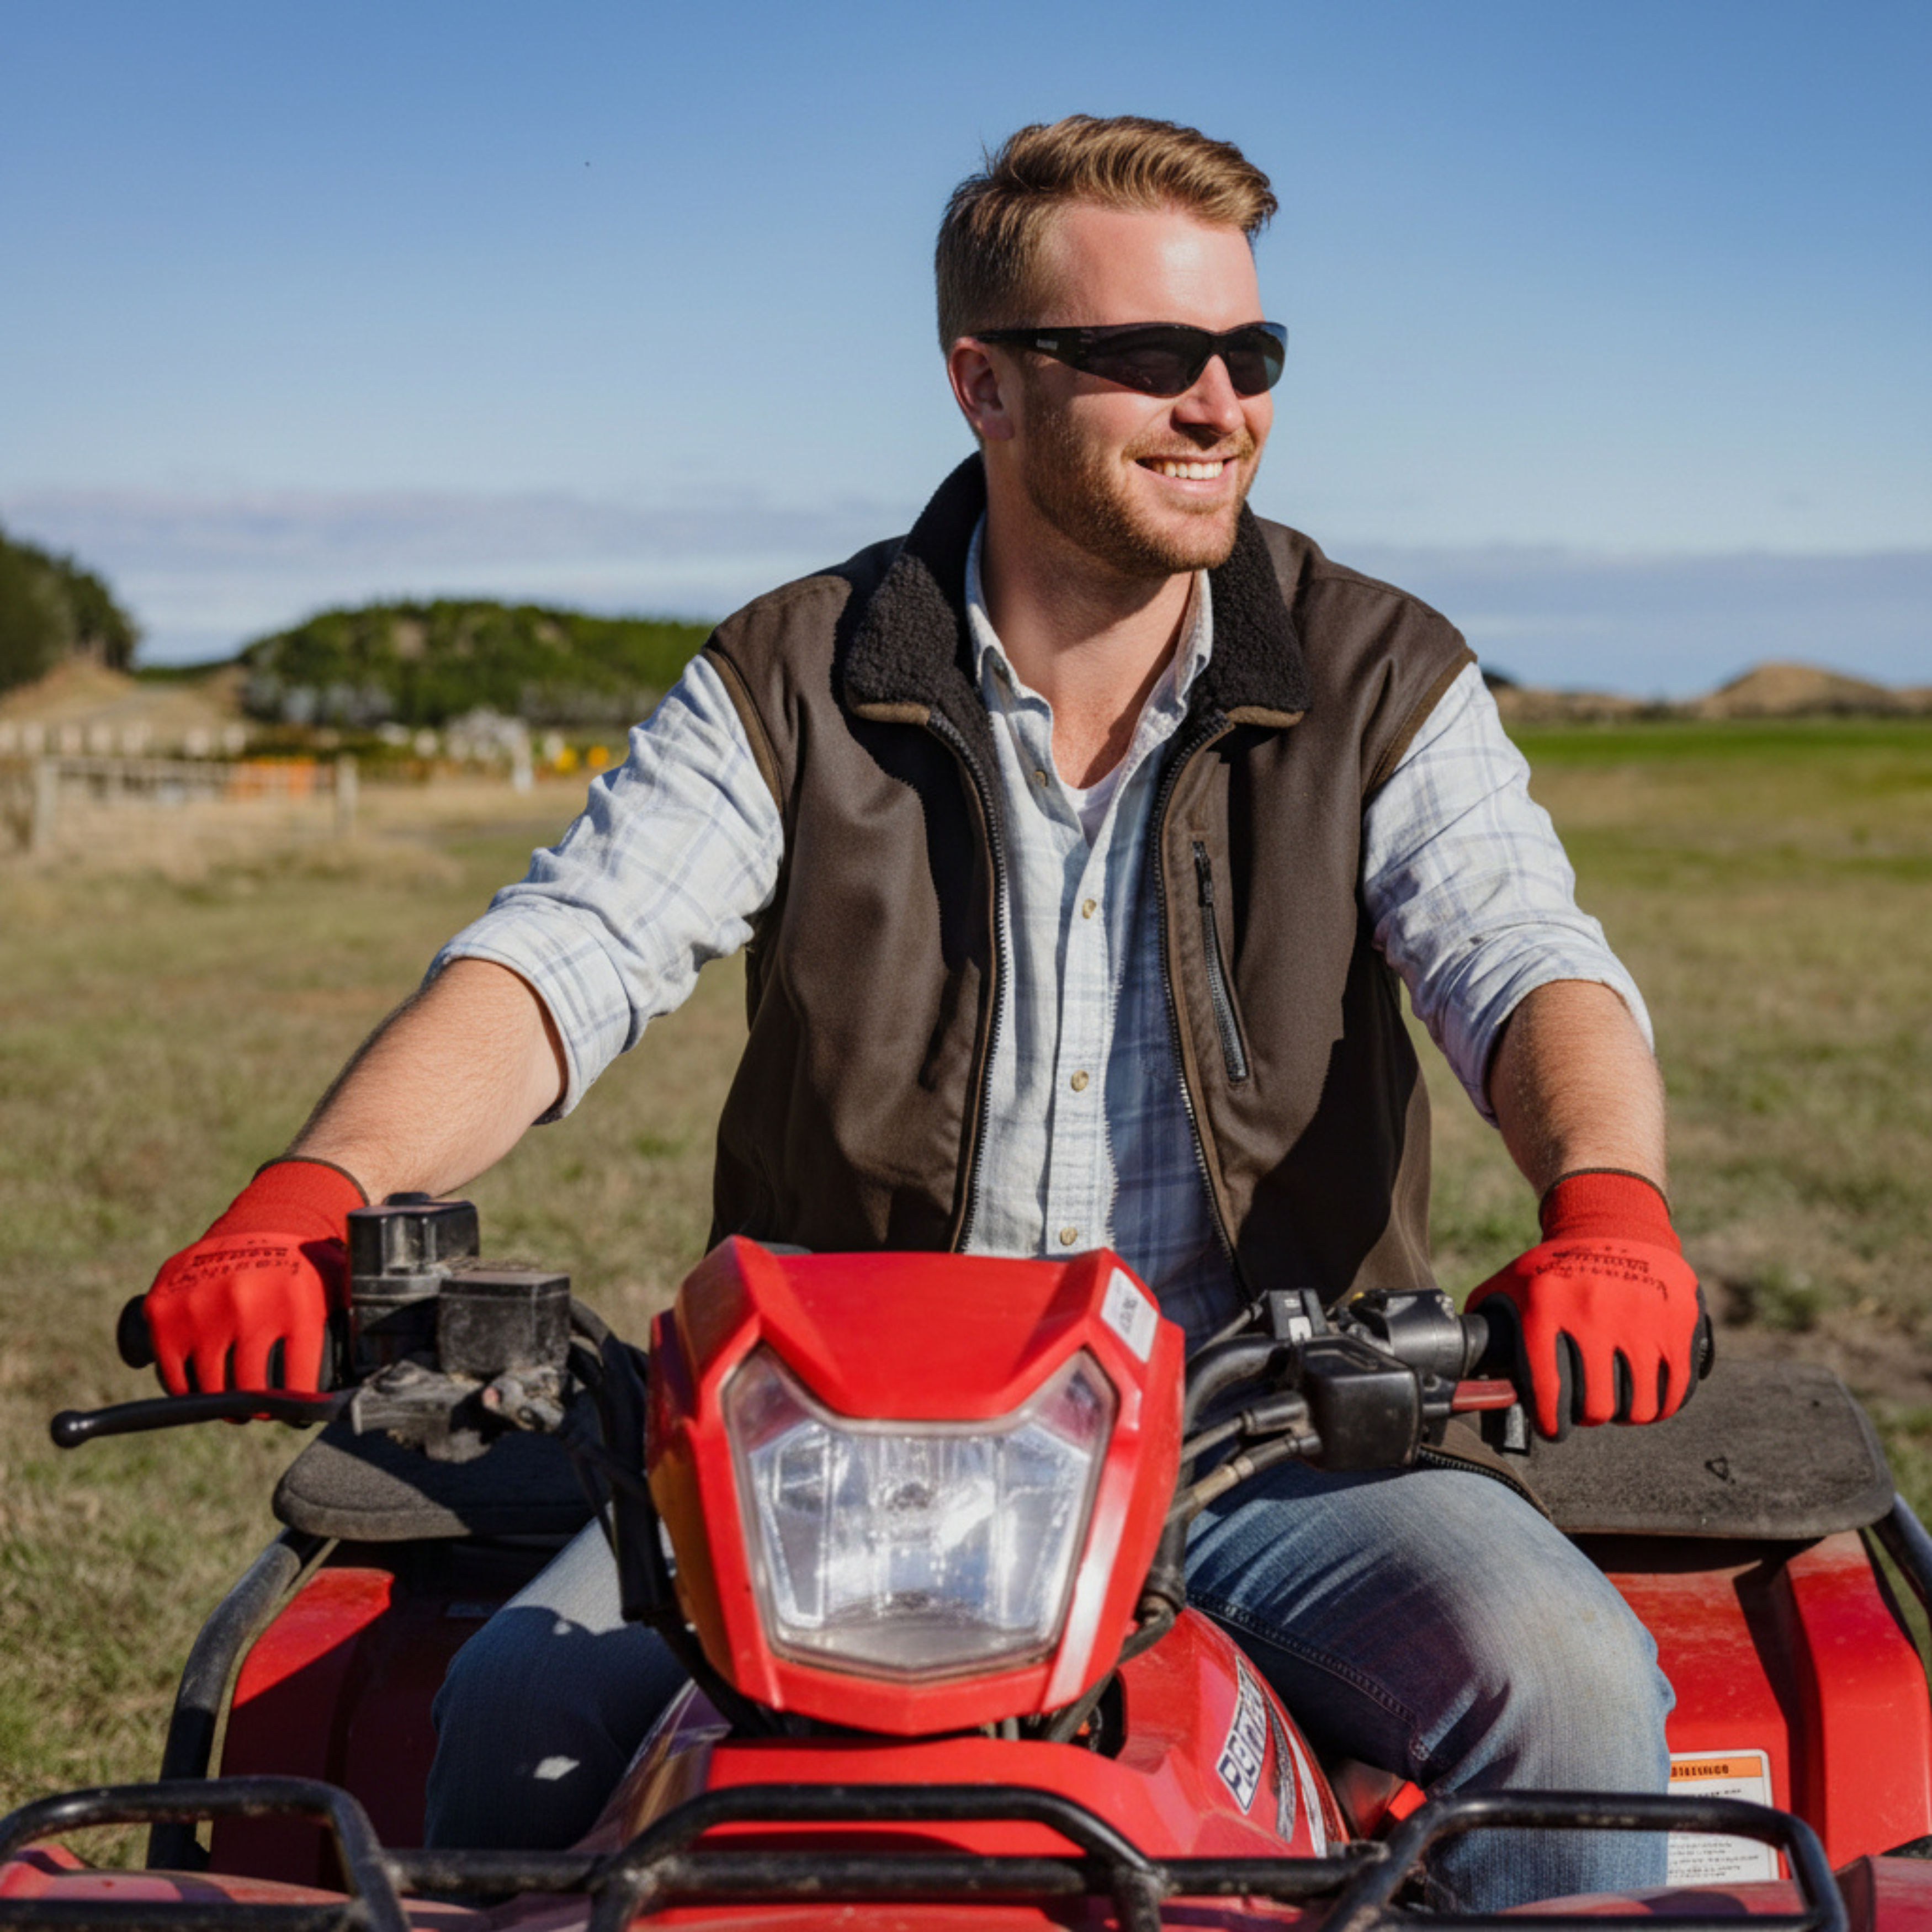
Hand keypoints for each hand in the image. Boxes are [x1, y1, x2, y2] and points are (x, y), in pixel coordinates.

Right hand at [143, 1159, 366, 1393]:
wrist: (257, 1227)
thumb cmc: (304, 1268)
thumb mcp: (339, 1287)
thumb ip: (355, 1325)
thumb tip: (370, 1374)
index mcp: (297, 1301)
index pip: (298, 1382)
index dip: (298, 1408)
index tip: (298, 1414)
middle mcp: (247, 1303)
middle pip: (249, 1391)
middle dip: (259, 1411)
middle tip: (263, 1412)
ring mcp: (201, 1307)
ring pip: (209, 1389)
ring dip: (223, 1405)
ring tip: (236, 1406)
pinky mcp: (163, 1310)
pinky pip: (172, 1375)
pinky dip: (187, 1389)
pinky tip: (204, 1388)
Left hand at [1466, 1170, 1706, 1440]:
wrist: (1613, 1225)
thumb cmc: (1555, 1267)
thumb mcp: (1511, 1283)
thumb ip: (1486, 1322)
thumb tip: (1464, 1366)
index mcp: (1545, 1310)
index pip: (1548, 1391)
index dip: (1551, 1423)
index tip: (1553, 1428)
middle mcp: (1593, 1316)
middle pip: (1597, 1407)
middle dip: (1589, 1418)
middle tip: (1586, 1411)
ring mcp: (1640, 1320)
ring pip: (1639, 1406)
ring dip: (1626, 1414)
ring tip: (1616, 1404)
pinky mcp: (1678, 1323)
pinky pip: (1676, 1389)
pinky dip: (1662, 1404)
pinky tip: (1648, 1399)